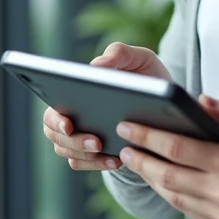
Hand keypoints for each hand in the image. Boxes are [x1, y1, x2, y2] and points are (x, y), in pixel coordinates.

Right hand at [40, 42, 171, 171]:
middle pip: (56, 135)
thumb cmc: (145, 74)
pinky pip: (86, 164)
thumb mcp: (137, 58)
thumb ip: (118, 53)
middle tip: (96, 142)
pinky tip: (117, 160)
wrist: (166, 100)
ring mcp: (81, 137)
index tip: (68, 125)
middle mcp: (72, 116)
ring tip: (110, 152)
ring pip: (69, 153)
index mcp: (74, 93)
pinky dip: (98, 164)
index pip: (52, 110)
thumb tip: (95, 66)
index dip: (55, 120)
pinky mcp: (95, 154)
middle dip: (74, 141)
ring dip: (86, 155)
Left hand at [116, 95, 218, 218]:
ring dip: (152, 180)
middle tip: (122, 146)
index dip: (148, 137)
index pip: (178, 149)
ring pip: (175, 198)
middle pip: (168, 177)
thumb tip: (201, 102)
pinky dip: (172, 196)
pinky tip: (163, 181)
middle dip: (141, 159)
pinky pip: (190, 213)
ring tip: (137, 162)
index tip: (129, 126)